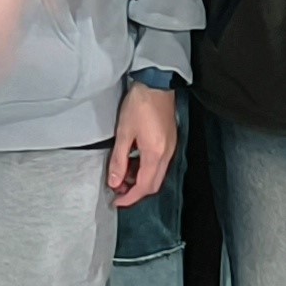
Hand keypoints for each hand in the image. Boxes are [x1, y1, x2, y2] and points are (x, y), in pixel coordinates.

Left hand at [108, 81, 180, 204]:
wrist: (156, 84)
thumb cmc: (139, 105)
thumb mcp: (123, 132)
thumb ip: (118, 160)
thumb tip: (114, 182)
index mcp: (155, 154)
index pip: (144, 187)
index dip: (130, 198)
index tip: (116, 202)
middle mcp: (167, 155)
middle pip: (154, 184)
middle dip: (136, 191)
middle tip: (118, 189)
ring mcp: (171, 148)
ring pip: (157, 175)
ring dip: (141, 180)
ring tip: (123, 174)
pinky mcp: (170, 141)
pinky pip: (160, 164)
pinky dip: (146, 169)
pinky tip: (134, 162)